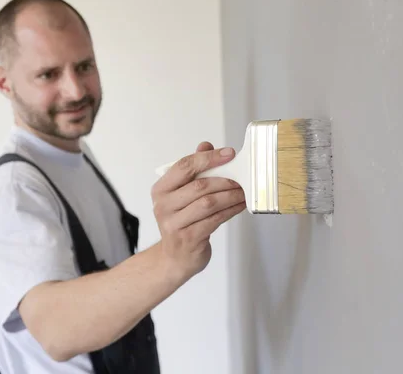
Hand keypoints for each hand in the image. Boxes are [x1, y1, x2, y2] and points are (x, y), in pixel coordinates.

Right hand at [151, 141, 245, 279]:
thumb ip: (193, 170)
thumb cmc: (182, 221)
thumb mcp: (182, 194)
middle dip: (225, 180)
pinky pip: (215, 219)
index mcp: (161, 189)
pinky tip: (239, 206)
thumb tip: (205, 145)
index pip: (184, 166)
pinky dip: (230, 210)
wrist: (175, 258)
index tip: (229, 153)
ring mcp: (174, 224)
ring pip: (209, 203)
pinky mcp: (188, 239)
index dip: (208, 158)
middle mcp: (163, 206)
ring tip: (242, 192)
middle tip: (241, 178)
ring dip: (230, 195)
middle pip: (199, 185)